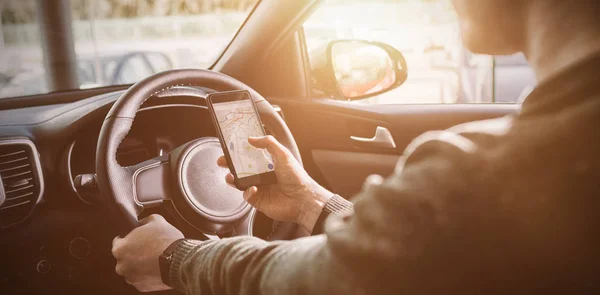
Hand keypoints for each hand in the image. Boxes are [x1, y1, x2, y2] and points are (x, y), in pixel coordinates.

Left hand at [112, 214, 183, 291]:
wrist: (179, 261)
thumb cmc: (166, 242)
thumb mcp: (157, 221)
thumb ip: (146, 220)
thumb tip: (143, 221)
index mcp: (120, 248)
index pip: (118, 241)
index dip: (129, 238)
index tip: (137, 238)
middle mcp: (121, 265)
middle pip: (125, 257)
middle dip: (134, 252)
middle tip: (148, 247)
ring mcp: (131, 278)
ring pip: (132, 269)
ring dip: (140, 264)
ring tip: (154, 258)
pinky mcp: (141, 287)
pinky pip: (141, 279)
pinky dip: (147, 274)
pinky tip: (157, 267)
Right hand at [217, 135, 331, 231]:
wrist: (303, 200)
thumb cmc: (297, 177)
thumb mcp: (283, 154)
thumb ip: (268, 143)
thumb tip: (252, 138)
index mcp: (269, 163)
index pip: (250, 155)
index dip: (240, 151)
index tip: (230, 147)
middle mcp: (263, 175)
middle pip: (242, 168)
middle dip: (230, 164)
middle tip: (222, 161)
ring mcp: (260, 188)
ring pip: (241, 182)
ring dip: (233, 178)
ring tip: (230, 176)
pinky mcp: (258, 200)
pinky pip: (246, 195)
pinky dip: (247, 191)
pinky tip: (253, 189)